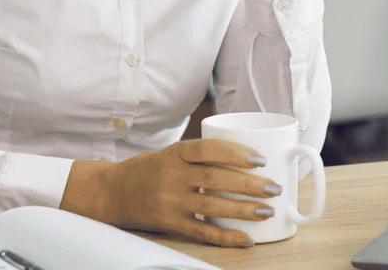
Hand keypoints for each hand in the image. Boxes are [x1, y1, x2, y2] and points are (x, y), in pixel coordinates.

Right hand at [60, 138, 280, 246]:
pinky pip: (202, 231)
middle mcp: (172, 176)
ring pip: (213, 206)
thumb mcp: (171, 153)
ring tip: (267, 211)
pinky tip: (245, 238)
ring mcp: (170, 201)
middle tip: (274, 188)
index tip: (260, 159)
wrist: (112, 192)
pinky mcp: (169, 223)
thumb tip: (248, 158)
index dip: (236, 153)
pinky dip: (226, 237)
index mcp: (175, 153)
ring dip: (244, 210)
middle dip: (250, 185)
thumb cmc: (150, 169)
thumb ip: (201, 155)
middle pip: (216, 179)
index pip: (209, 149)